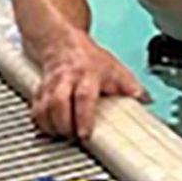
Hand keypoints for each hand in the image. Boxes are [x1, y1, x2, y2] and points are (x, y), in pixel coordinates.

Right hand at [28, 33, 149, 139]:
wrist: (62, 43)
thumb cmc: (90, 59)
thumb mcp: (115, 68)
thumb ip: (130, 86)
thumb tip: (147, 100)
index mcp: (88, 74)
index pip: (84, 96)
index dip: (84, 117)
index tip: (85, 134)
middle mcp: (66, 79)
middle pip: (58, 103)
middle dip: (63, 125)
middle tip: (72, 137)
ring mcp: (50, 85)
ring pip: (43, 108)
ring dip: (51, 127)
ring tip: (62, 136)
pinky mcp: (39, 90)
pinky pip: (34, 109)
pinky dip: (40, 123)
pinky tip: (49, 129)